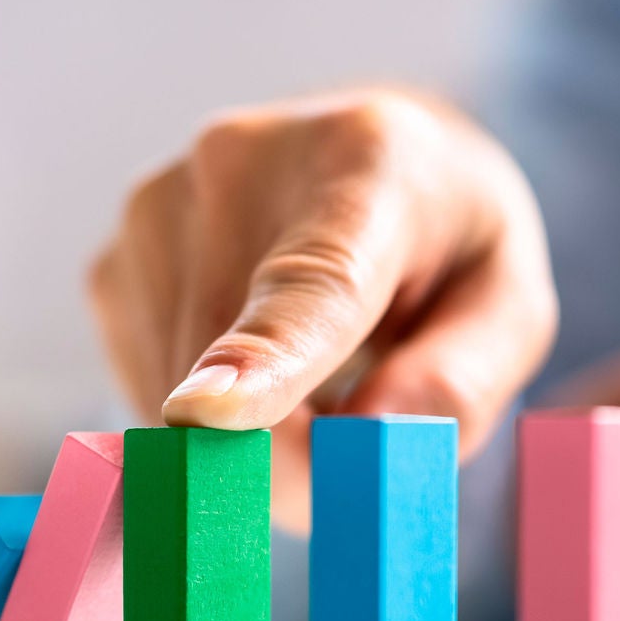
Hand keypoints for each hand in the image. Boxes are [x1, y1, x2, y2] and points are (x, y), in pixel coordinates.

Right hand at [87, 90, 557, 530]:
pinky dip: (204, 417)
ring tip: (313, 368)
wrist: (372, 163)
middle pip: (235, 375)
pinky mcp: (110, 262)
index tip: (207, 416)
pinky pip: (147, 394)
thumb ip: (462, 380)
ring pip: (181, 399)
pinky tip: (252, 362)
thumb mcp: (509, 308)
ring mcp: (156, 207)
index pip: (309, 280)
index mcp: (366, 162)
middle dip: (291, 457)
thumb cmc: (449, 249)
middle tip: (355, 446)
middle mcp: (239, 162)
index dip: (260, 358)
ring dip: (249, 435)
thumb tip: (365, 442)